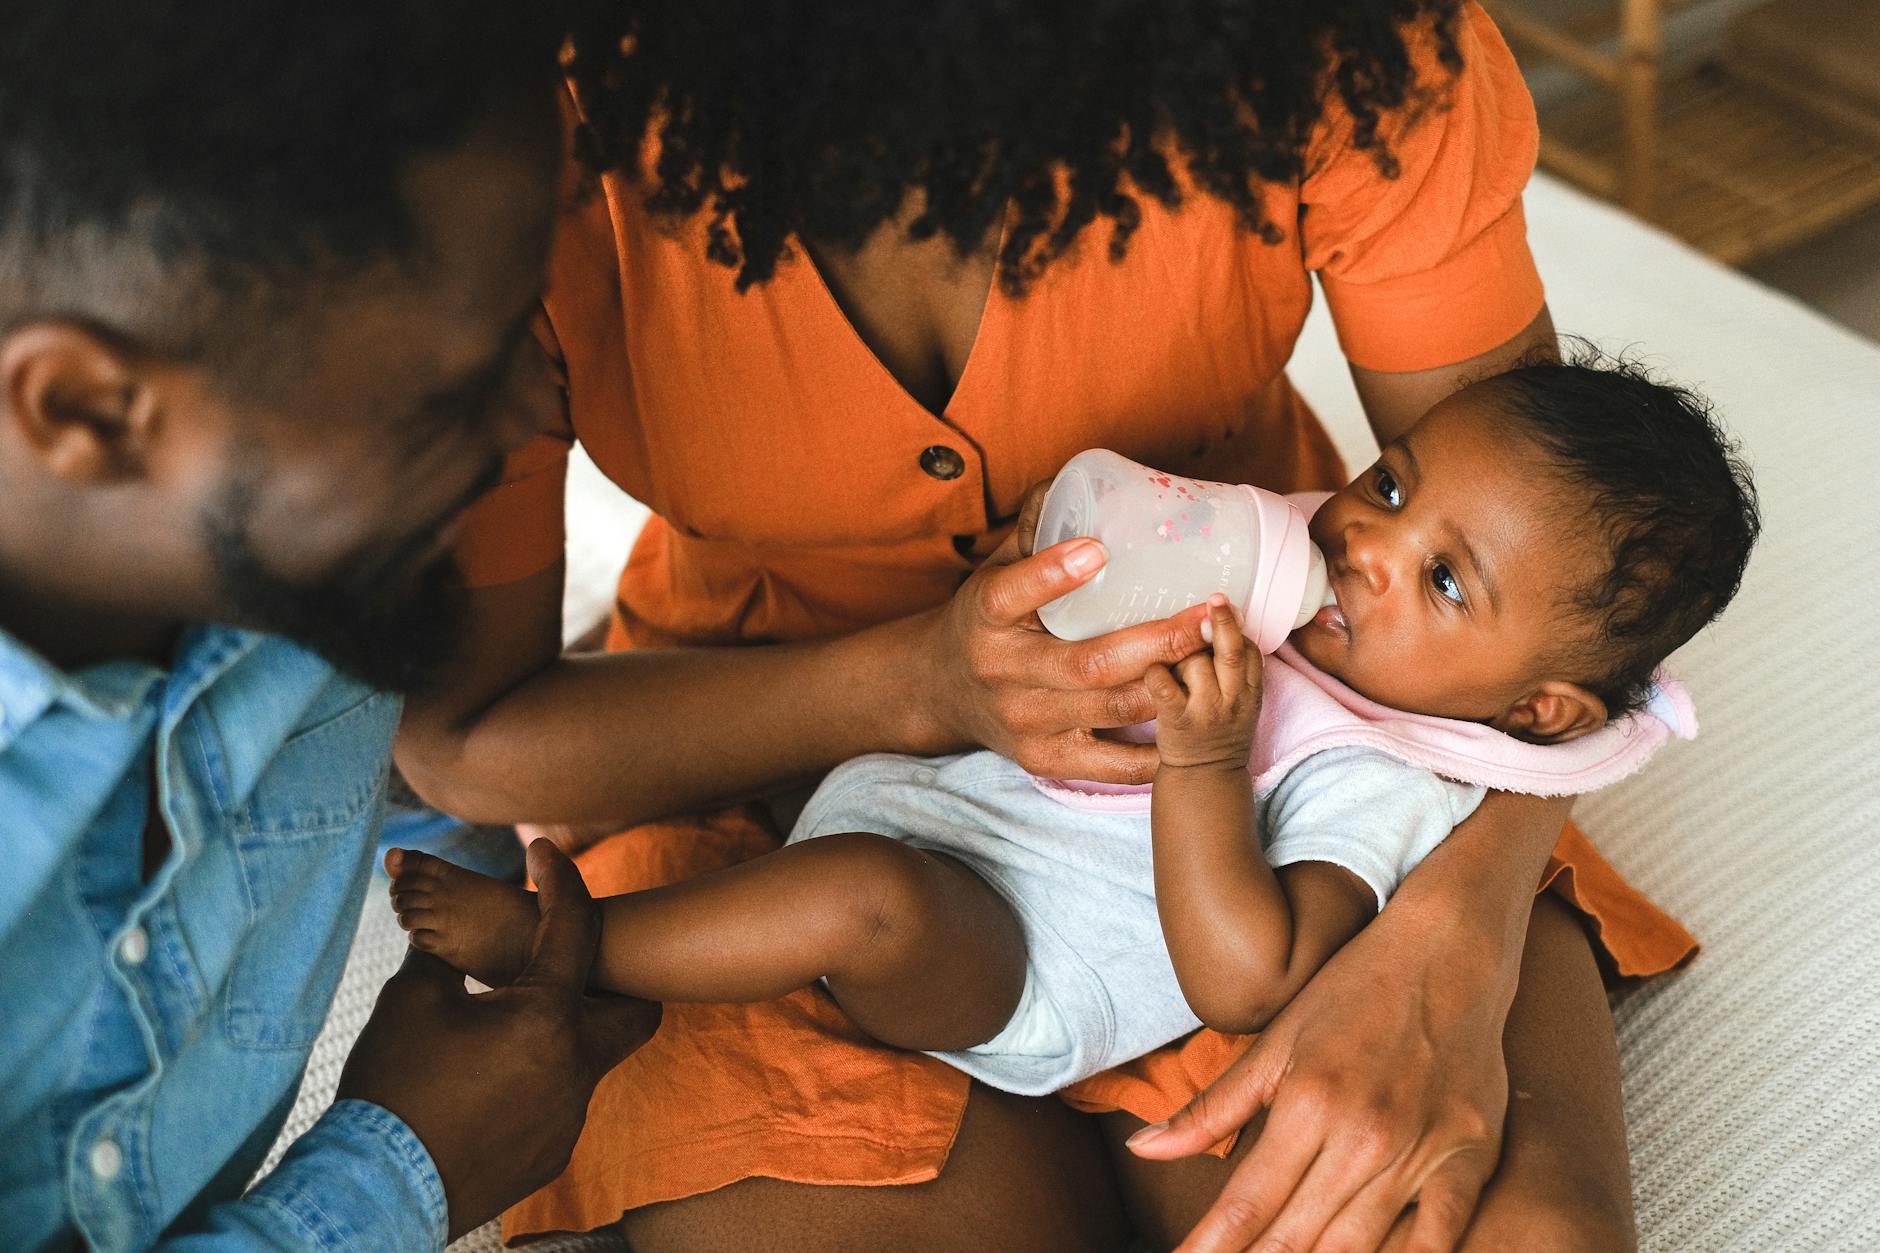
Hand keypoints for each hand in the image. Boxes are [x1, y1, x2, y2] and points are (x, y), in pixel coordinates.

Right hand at [336, 840, 660, 1237]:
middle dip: (614, 978)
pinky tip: (492, 1076)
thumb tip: (445, 917)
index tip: (544, 851)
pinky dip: (540, 1076)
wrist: (374, 1190)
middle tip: (568, 958)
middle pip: (636, 1009)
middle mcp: (576, 1068)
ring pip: (593, 1058)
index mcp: (547, 1017)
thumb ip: (445, 950)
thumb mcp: (413, 999)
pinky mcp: (552, 1153)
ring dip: (564, 1030)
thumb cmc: (393, 1087)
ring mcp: (570, 1116)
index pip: (574, 926)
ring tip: (512, 1019)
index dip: (561, 879)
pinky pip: (563, 1099)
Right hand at [916, 483, 1211, 782]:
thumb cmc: (989, 619)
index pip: (1010, 594)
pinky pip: (1110, 766)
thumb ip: (1035, 529)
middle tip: (1208, 616)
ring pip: (1111, 710)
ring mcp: (1025, 723)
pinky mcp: (1045, 760)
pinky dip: (1155, 749)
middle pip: (1087, 665)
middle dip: (1156, 642)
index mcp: (985, 616)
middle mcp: (1002, 674)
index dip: (1051, 573)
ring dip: (1171, 687)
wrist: (941, 691)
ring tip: (1216, 658)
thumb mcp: (994, 568)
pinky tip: (1194, 724)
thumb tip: (1076, 480)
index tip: (1097, 548)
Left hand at [1128, 895, 1509, 1252]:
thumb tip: (1142, 1149)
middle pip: (1296, 1236)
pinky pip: (1439, 1239)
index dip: (1210, 1249)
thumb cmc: (1353, 992)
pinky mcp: (1470, 1160)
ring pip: (1357, 1246)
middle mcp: (1361, 1135)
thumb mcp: (1276, 1041)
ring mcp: (1420, 1151)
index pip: (1246, 1203)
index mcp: (1306, 1103)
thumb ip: (1213, 1107)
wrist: (1450, 951)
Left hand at [1144, 596, 1261, 769]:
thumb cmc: (1219, 732)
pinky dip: (1155, 673)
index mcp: (1250, 692)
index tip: (1220, 612)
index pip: (1250, 650)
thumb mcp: (1243, 702)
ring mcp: (1205, 711)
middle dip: (1223, 622)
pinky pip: (1162, 684)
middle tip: (1215, 599)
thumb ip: (1236, 669)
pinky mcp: (1177, 721)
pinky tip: (1154, 675)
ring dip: (1179, 658)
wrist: (1205, 778)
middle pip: (1230, 652)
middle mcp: (1232, 700)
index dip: (1235, 630)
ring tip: (1176, 673)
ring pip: (1193, 662)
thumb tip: (1218, 622)